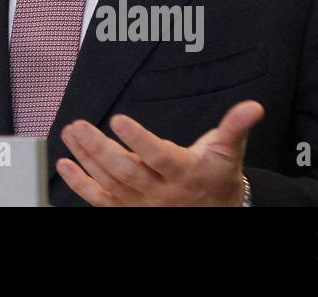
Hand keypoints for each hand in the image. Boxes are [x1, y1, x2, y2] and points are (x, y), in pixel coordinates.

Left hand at [55, 100, 264, 205]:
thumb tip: (253, 106)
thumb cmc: (216, 175)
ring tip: (69, 134)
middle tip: (79, 125)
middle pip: (126, 171)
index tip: (119, 120)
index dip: (138, 139)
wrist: (215, 211)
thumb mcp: (227, 150)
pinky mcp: (127, 210)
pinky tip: (64, 165)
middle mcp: (160, 192)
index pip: (158, 156)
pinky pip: (100, 201)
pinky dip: (80, 184)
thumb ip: (235, 126)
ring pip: (109, 183)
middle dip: (99, 148)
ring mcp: (141, 204)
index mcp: (184, 172)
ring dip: (85, 159)